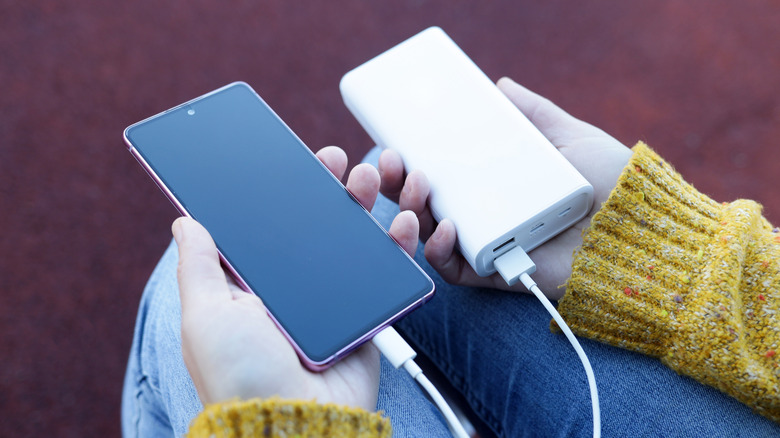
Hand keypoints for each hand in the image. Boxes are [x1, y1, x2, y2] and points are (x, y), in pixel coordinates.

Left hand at [175, 146, 420, 409]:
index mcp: (250, 288)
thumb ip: (198, 266)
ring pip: (349, 242)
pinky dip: (396, 246)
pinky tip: (399, 222)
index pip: (265, 228)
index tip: (287, 161)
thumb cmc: (240, 377)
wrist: (294, 424)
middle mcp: (290, 291)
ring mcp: (329, 302)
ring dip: (361, 205)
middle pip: (311, 228)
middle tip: (333, 159)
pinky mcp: (363, 316)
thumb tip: (185, 221)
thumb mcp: (205, 316)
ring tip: (368, 176)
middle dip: (324, 189)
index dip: (276, 193)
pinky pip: (383, 273)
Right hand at [379, 77, 632, 298]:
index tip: (393, 139)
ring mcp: (488, 244)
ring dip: (410, 209)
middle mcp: (486, 214)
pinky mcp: (494, 274)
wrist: (641, 232)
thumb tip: (500, 84)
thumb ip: (535, 113)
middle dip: (396, 182)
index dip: (411, 158)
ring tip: (417, 185)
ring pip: (429, 233)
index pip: (443, 171)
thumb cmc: (612, 186)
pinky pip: (452, 268)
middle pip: (424, 202)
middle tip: (389, 160)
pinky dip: (440, 248)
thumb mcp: (570, 138)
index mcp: (496, 183)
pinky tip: (447, 225)